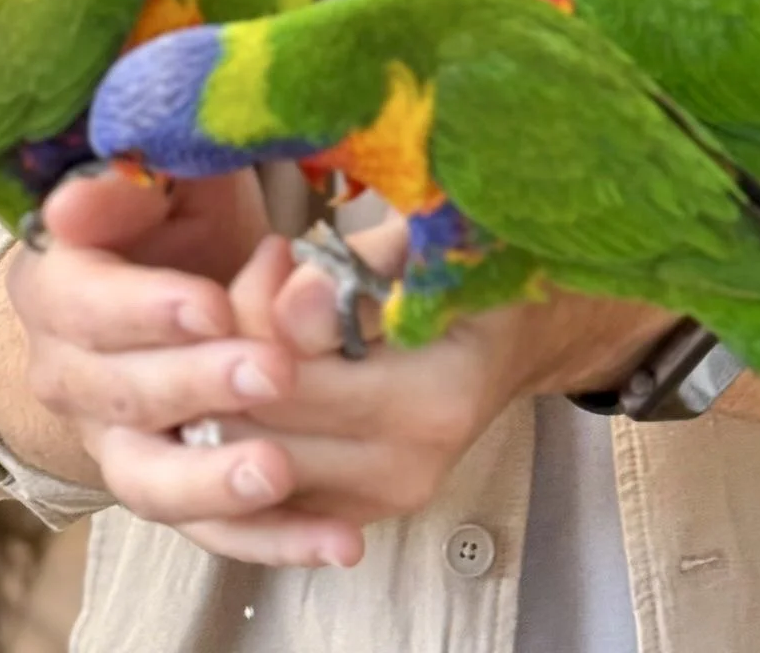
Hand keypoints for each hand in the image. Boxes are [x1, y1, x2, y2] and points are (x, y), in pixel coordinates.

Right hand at [3, 170, 360, 567]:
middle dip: (198, 386)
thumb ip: (136, 180)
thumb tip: (79, 198)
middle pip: (120, 397)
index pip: (87, 307)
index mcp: (57, 286)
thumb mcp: (167, 174)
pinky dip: (274, 541)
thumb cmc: (179, 209)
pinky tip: (338, 543)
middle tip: (273, 372)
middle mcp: (69, 375)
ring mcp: (113, 442)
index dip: (147, 311)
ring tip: (279, 472)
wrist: (179, 269)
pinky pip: (212, 530)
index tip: (214, 305)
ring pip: (151, 482)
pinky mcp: (170, 488)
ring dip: (216, 484)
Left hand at [155, 224, 674, 563]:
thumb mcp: (432, 245)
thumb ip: (359, 271)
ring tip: (259, 314)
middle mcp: (407, 468)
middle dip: (227, 356)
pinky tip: (268, 365)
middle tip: (255, 278)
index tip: (276, 254)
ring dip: (231, 391)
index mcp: (435, 400)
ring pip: (249, 461)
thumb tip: (289, 303)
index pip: (291, 381)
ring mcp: (382, 502)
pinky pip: (267, 484)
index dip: (256, 316)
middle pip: (257, 428)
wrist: (532, 335)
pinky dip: (249, 427)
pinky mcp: (358, 512)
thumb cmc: (485, 269)